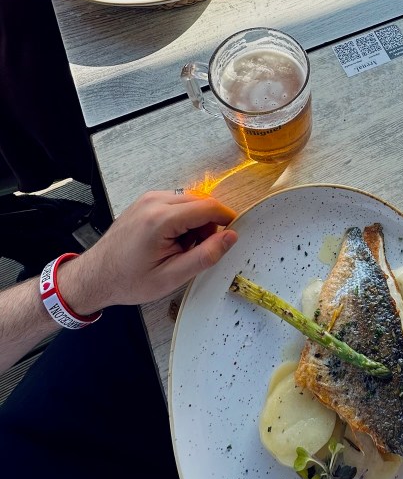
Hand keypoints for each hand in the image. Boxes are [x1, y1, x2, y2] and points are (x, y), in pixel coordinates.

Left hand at [59, 191, 237, 314]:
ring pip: (189, 201)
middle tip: (196, 251)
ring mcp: (148, 199)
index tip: (230, 236)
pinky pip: (176, 202)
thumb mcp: (171, 276)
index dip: (226, 220)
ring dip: (195, 222)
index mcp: (161, 219)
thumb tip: (230, 237)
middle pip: (201, 202)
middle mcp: (154, 201)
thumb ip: (205, 256)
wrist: (96, 276)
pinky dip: (182, 218)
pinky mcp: (145, 201)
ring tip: (180, 248)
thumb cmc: (128, 280)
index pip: (209, 207)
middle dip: (208, 225)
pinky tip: (171, 240)